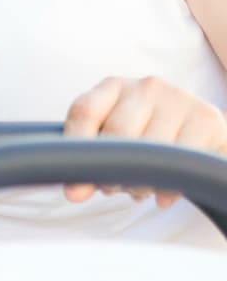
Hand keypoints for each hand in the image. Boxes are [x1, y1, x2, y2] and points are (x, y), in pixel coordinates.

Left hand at [62, 75, 226, 206]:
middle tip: (111, 188)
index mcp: (113, 87)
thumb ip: (88, 161)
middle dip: (110, 171)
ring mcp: (178, 99)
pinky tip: (161, 194)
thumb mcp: (113, 140)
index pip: (84, 111)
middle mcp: (145, 87)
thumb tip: (73, 194)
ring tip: (137, 190)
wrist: (200, 133)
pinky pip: (180, 161)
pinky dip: (167, 188)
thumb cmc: (145, 137)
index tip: (74, 179)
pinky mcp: (206, 119)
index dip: (76, 147)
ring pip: (150, 150)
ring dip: (139, 183)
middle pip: (117, 133)